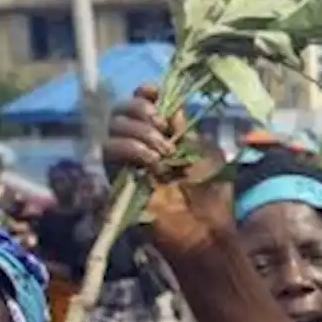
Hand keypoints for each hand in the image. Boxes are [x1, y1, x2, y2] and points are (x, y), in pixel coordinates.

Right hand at [103, 85, 234, 260]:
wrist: (205, 230)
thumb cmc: (212, 195)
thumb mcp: (205, 152)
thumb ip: (185, 128)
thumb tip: (170, 106)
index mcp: (165, 136)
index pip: (142, 104)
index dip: (144, 93)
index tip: (154, 92)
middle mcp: (142, 146)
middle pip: (122, 112)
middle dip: (142, 112)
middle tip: (165, 129)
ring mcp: (128, 163)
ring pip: (114, 129)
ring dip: (140, 134)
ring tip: (165, 154)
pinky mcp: (117, 180)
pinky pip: (109, 152)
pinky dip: (132, 150)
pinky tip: (154, 164)